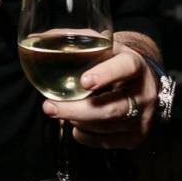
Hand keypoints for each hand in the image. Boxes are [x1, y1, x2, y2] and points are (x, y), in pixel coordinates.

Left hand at [44, 32, 160, 149]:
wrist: (143, 84)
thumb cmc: (113, 63)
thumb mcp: (103, 47)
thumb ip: (75, 40)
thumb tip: (38, 38)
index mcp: (135, 64)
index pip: (125, 68)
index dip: (106, 74)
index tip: (83, 81)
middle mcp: (143, 93)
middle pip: (111, 109)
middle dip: (76, 110)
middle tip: (49, 107)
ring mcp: (142, 118)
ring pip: (104, 127)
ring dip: (76, 120)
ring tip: (63, 110)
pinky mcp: (136, 138)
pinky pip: (103, 142)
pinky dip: (83, 134)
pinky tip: (77, 124)